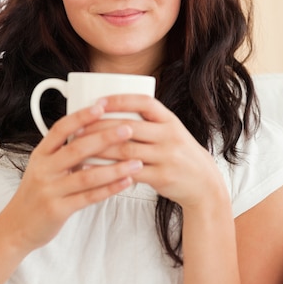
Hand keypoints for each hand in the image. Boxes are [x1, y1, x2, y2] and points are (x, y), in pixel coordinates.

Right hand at [5, 101, 142, 251]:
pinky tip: (126, 182)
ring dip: (115, 168)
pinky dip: (110, 189)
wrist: (17, 226)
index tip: (101, 106)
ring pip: (87, 176)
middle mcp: (44, 169)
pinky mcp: (58, 210)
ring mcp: (50, 190)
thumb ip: (64, 151)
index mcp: (41, 154)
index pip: (61, 129)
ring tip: (136, 162)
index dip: (81, 116)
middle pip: (77, 149)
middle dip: (105, 138)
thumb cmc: (37, 192)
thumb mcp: (43, 166)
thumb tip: (94, 131)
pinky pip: (89, 197)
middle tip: (128, 129)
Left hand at [85, 94, 227, 210]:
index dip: (120, 100)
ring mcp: (166, 157)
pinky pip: (129, 172)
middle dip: (100, 126)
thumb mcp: (170, 131)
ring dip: (99, 149)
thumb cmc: (178, 153)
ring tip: (80, 147)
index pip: (144, 102)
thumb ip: (147, 121)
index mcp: (169, 120)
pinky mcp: (161, 177)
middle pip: (129, 127)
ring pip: (126, 150)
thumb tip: (110, 109)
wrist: (203, 183)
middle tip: (78, 127)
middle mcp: (169, 135)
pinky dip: (109, 170)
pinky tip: (93, 169)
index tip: (98, 101)